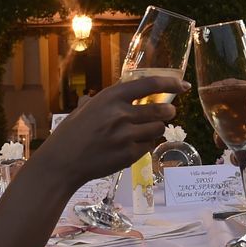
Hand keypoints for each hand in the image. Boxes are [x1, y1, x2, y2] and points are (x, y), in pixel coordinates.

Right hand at [35, 74, 183, 183]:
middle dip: (168, 110)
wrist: (62, 163)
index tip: (183, 85)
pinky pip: (148, 146)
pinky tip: (135, 145)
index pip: (150, 84)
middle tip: (169, 111)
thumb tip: (120, 90)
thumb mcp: (85, 109)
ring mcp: (126, 136)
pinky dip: (146, 144)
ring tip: (147, 130)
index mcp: (110, 97)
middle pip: (160, 109)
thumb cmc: (70, 134)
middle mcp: (121, 114)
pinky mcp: (129, 155)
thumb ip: (106, 100)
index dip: (171, 83)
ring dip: (157, 129)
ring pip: (158, 129)